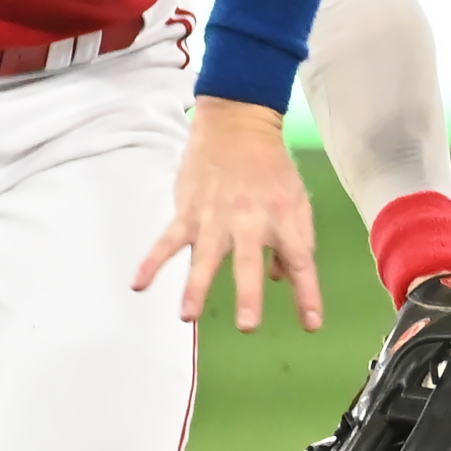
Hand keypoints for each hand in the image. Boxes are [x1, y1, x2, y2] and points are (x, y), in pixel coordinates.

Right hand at [137, 98, 323, 330]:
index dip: (307, 293)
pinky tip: (139, 284)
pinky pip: (168, 239)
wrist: (236, 124)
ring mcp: (215, 216)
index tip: (311, 324)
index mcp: (284, 215)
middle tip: (247, 325)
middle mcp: (250, 218)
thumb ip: (295, 241)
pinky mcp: (188, 211)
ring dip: (196, 286)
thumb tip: (282, 280)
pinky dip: (152, 261)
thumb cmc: (272, 169)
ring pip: (205, 254)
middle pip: (250, 260)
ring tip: (187, 316)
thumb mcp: (296, 199)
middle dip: (249, 293)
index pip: (300, 260)